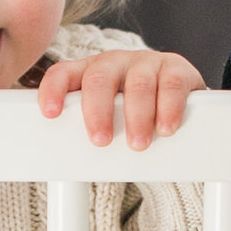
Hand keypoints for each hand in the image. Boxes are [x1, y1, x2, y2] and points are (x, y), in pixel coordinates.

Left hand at [36, 46, 201, 150]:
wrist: (180, 104)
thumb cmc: (131, 116)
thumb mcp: (107, 119)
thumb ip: (88, 131)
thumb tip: (64, 168)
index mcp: (89, 72)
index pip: (62, 73)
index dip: (53, 90)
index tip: (50, 114)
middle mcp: (115, 62)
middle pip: (99, 79)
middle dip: (98, 111)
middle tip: (101, 141)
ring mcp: (146, 63)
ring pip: (138, 84)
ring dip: (137, 116)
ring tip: (138, 143)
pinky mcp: (176, 69)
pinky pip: (172, 84)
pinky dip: (169, 108)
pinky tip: (166, 127)